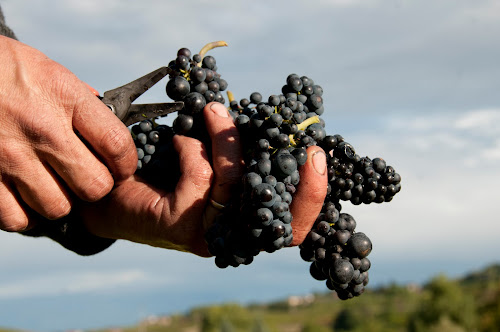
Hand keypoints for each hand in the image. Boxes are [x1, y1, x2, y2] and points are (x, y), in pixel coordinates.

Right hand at [0, 36, 136, 231]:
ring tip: (52, 184)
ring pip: (58, 207)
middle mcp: (42, 129)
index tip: (122, 167)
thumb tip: (110, 123)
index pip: (117, 145)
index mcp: (65, 97)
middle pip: (94, 186)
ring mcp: (10, 155)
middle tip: (86, 177)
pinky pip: (17, 219)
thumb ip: (82, 102)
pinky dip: (24, 214)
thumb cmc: (4, 68)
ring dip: (60, 200)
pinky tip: (24, 196)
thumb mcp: (50, 71)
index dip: (127, 164)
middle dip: (96, 186)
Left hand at [81, 102, 327, 255]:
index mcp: (247, 224)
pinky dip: (191, 147)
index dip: (313, 195)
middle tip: (293, 134)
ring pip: (233, 183)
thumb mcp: (216, 163)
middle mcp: (233, 237)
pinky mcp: (179, 225)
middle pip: (278, 218)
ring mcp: (207, 235)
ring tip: (213, 109)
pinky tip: (179, 138)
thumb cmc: (168, 175)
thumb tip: (273, 124)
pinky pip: (199, 176)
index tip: (319, 153)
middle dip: (294, 176)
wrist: (112, 195)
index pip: (293, 225)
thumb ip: (243, 156)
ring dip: (226, 139)